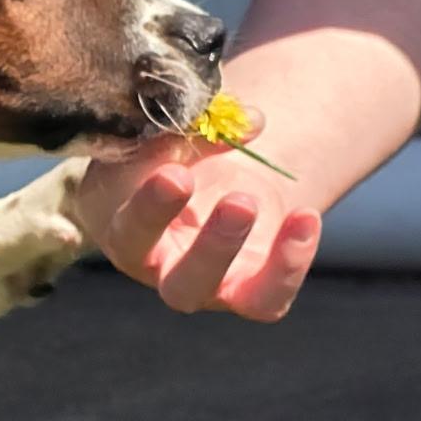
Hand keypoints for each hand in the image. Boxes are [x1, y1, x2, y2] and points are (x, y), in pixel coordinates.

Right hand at [76, 138, 321, 319]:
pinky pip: (266, 298)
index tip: (177, 176)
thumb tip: (250, 122)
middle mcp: (152, 264)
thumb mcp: (176, 128)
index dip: (150, 206)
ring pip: (206, 291)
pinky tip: (305, 217)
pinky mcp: (245, 292)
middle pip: (171, 278)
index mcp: (115, 220)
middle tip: (238, 203)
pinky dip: (289, 263)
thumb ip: (200, 124)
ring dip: (233, 255)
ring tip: (255, 203)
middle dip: (206, 246)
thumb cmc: (178, 148)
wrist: (215, 177)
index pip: (127, 223)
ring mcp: (199, 284)